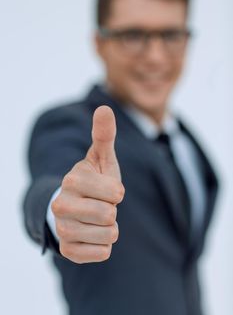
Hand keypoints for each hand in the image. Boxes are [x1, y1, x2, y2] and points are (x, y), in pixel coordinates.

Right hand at [52, 106, 124, 262]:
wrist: (77, 206)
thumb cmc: (94, 180)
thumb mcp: (101, 158)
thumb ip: (104, 135)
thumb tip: (105, 108)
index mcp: (72, 179)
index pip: (115, 193)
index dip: (117, 191)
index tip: (107, 189)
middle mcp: (61, 205)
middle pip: (110, 215)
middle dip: (113, 210)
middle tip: (101, 204)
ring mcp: (62, 229)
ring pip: (109, 235)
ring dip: (110, 227)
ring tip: (97, 218)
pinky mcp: (67, 250)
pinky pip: (102, 253)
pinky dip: (105, 245)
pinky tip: (93, 234)